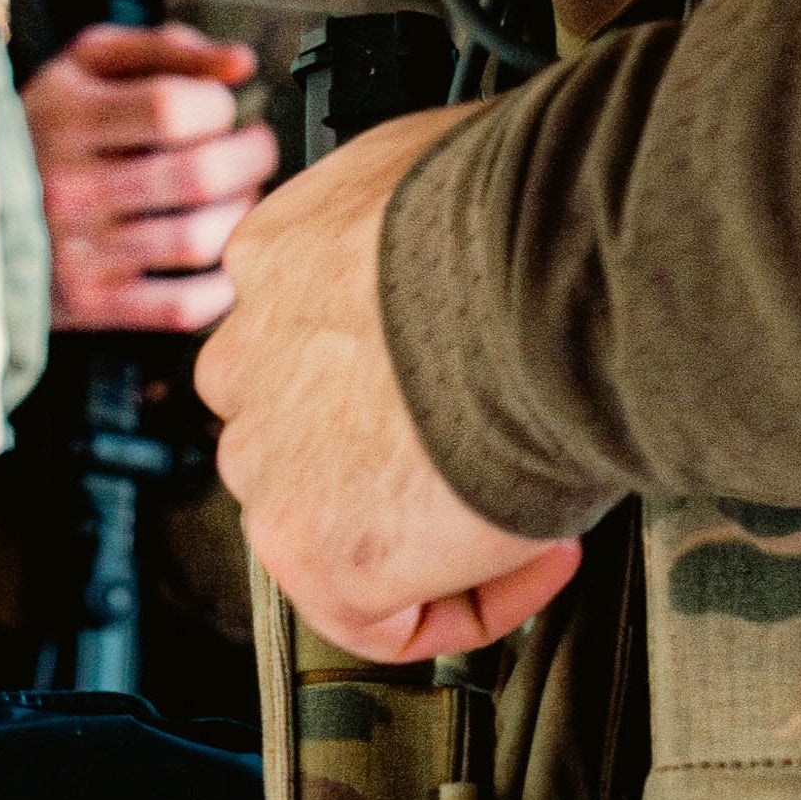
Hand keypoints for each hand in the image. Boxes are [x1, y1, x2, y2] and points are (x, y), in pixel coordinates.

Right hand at [26, 24, 279, 334]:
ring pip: (200, 240)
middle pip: (199, 175)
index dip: (217, 107)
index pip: (174, 108)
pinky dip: (222, 287)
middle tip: (255, 151)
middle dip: (251, 159)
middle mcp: (69, 187)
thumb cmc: (42, 125)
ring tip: (239, 198)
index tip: (220, 110)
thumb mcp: (84, 64)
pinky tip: (223, 260)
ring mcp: (78, 251)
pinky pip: (182, 307)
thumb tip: (242, 63)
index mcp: (66, 117)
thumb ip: (163, 49)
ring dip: (242, 216)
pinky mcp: (89, 303)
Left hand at [196, 109, 582, 662]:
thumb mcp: (466, 181)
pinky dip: (472, 605)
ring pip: (332, 526)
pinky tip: (546, 553)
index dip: (402, 375)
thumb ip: (444, 230)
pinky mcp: (309, 545)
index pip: (303, 332)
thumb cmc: (538, 224)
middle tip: (504, 455)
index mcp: (278, 254)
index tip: (481, 380)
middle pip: (300, 435)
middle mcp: (251, 354)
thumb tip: (507, 248)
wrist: (549, 281)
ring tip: (539, 507)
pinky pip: (380, 619)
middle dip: (399, 460)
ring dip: (432, 534)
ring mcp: (270, 455)